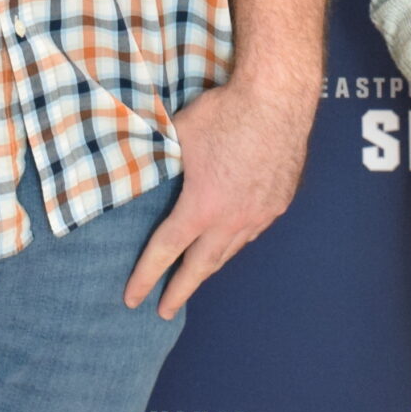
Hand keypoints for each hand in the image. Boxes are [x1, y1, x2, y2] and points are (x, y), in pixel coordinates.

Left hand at [122, 79, 314, 317]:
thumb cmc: (224, 112)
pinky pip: (252, 231)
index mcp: (201, 207)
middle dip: (179, 291)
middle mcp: (231, 219)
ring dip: (209, 266)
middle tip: (164, 311)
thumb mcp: (178, 136)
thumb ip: (161, 160)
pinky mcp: (278, 202)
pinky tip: (229, 239)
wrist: (276, 100)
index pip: (165, 251)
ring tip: (194, 276)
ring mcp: (259, 214)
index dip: (146, 277)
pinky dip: (235, 241)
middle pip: (201, 267)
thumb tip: (140, 165)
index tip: (132, 298)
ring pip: (230, 250)